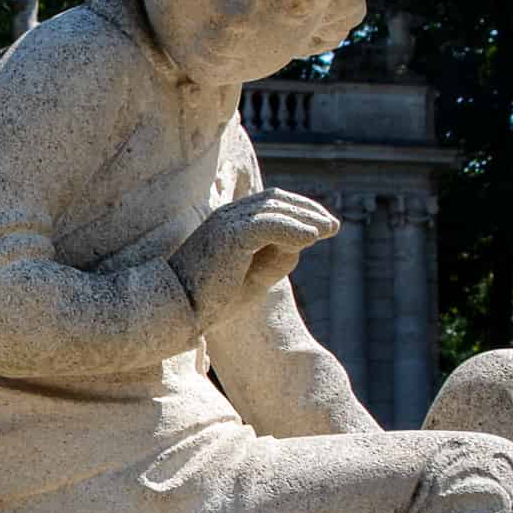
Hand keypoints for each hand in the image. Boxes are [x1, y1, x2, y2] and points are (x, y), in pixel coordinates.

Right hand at [169, 191, 337, 326]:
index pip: (269, 203)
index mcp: (227, 223)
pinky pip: (269, 225)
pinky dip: (293, 229)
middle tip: (333, 225)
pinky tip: (312, 237)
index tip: (322, 226)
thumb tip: (304, 241)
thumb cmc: (212, 300)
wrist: (179, 312)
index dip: (298, 210)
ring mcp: (226, 223)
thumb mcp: (254, 277)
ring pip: (274, 209)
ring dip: (305, 218)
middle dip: (307, 210)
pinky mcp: (229, 235)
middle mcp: (226, 216)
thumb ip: (277, 258)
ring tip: (328, 230)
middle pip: (275, 200)